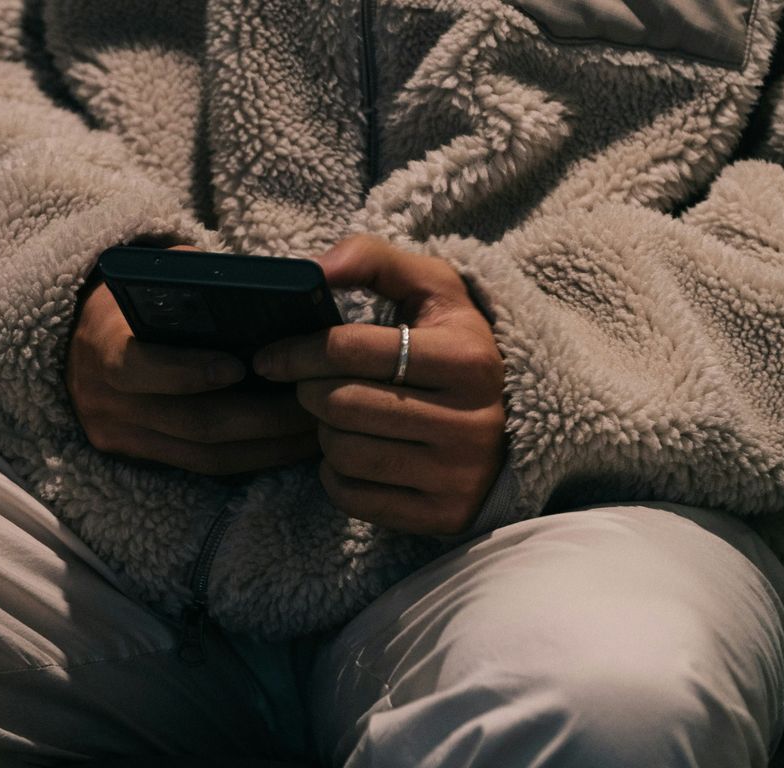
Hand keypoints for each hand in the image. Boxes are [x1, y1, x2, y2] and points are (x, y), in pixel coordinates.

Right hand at [66, 245, 318, 474]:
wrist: (81, 339)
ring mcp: (121, 436)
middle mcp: (106, 400)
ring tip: (315, 429)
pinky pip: (203, 468)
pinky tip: (289, 445)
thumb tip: (267, 290)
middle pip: (191, 423)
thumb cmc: (136, 298)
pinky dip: (251, 458)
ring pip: (205, 456)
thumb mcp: (156, 277)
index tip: (239, 366)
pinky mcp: (139, 458)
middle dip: (260, 418)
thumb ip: (198, 282)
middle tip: (313, 403)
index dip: (187, 372)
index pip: (137, 367)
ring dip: (267, 447)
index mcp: (103, 345)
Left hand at [253, 234, 505, 534]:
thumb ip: (374, 260)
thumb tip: (314, 269)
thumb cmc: (454, 348)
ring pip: (342, 453)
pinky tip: (354, 452)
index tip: (271, 355)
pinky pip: (351, 497)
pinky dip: (336, 474)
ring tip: (338, 416)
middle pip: (340, 404)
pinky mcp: (441, 515)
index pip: (351, 349)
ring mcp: (456, 474)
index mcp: (467, 358)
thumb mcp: (433, 291)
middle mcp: (470, 420)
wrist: (512, 430)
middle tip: (308, 385)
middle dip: (309, 392)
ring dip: (323, 433)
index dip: (297, 350)